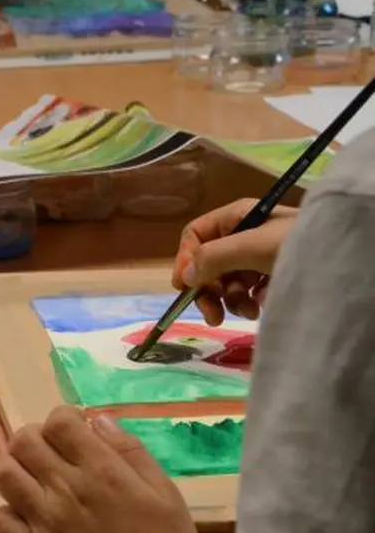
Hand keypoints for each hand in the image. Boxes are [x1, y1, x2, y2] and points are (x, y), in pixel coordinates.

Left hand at [0, 407, 205, 532]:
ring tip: (31, 481)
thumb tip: (98, 419)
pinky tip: (25, 519)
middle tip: (48, 454)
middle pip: (23, 441)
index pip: (58, 422)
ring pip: (4, 474)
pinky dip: (7, 516)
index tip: (72, 433)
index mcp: (101, 470)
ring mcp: (44, 522)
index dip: (62, 420)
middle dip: (34, 438)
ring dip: (14, 469)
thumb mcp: (163, 490)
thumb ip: (129, 450)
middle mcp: (66, 489)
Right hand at [174, 198, 299, 325]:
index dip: (186, 260)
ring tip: (248, 313)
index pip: (196, 235)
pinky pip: (247, 291)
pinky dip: (249, 302)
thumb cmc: (297, 245)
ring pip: (226, 281)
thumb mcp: (253, 246)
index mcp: (237, 217)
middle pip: (208, 262)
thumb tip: (186, 275)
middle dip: (208, 290)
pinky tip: (262, 307)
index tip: (185, 288)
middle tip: (213, 316)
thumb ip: (215, 257)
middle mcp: (245, 234)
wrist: (346, 261)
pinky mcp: (272, 274)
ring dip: (230, 300)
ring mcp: (259, 255)